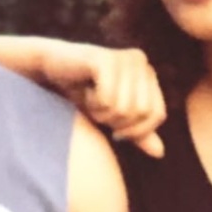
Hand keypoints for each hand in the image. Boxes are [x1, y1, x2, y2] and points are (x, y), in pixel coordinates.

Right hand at [39, 42, 166, 157]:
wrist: (51, 70)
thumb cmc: (83, 93)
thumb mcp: (113, 118)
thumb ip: (136, 133)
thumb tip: (160, 153)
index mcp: (148, 74)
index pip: (157, 115)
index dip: (136, 131)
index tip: (115, 130)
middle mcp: (141, 62)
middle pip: (140, 113)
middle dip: (115, 121)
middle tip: (98, 108)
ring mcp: (124, 58)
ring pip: (123, 108)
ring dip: (101, 112)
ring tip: (91, 98)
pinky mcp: (106, 59)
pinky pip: (108, 99)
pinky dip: (93, 103)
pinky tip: (85, 90)